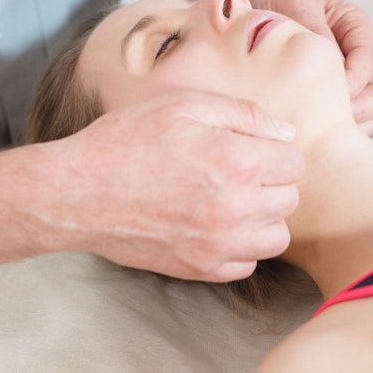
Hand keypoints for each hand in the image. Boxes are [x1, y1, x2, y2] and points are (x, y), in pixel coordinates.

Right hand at [39, 91, 302, 282]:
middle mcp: (235, 208)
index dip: (274, 150)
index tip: (250, 147)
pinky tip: (214, 225)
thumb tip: (283, 133)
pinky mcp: (199, 267)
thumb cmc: (125, 141)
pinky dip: (240, 246)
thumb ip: (241, 114)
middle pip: (289, 200)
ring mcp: (218, 244)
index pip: (294, 163)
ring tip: (231, 199)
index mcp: (235, 161)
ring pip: (276, 237)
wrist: (78, 192)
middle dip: (270, 181)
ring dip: (262, 217)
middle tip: (236, 169)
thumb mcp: (181, 105)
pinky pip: (246, 264)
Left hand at [245, 0, 372, 134]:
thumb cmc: (271, 3)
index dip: (353, 80)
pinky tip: (299, 136)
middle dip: (358, 111)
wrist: (241, 17)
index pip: (369, 60)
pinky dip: (326, 137)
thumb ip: (314, 28)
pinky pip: (340, 131)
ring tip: (309, 130)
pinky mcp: (327, 108)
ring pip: (367, 119)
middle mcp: (355, 61)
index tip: (328, 93)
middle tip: (324, 121)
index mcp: (354, 28)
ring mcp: (344, 87)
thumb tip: (332, 64)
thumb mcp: (293, 5)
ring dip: (343, 130)